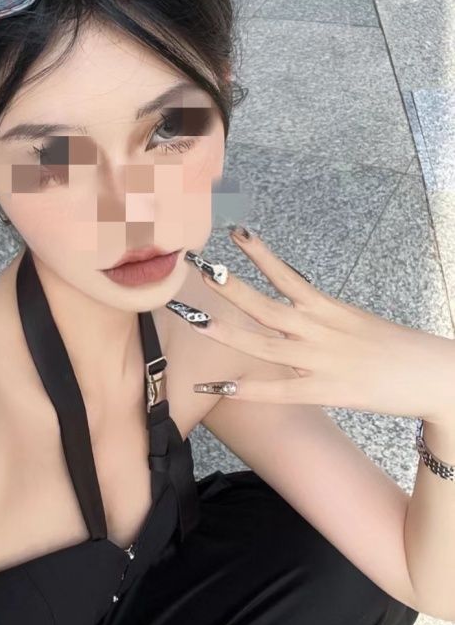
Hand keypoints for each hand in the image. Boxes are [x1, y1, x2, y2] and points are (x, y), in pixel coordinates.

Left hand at [183, 229, 454, 425]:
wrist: (434, 376)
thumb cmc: (394, 347)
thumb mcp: (354, 321)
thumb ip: (320, 316)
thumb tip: (292, 308)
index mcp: (328, 308)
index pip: (286, 275)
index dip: (259, 254)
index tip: (235, 232)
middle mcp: (319, 330)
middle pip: (266, 305)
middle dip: (230, 287)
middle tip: (199, 268)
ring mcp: (320, 361)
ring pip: (264, 345)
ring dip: (227, 333)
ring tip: (195, 320)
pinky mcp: (326, 392)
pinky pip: (279, 391)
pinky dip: (248, 390)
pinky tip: (218, 388)